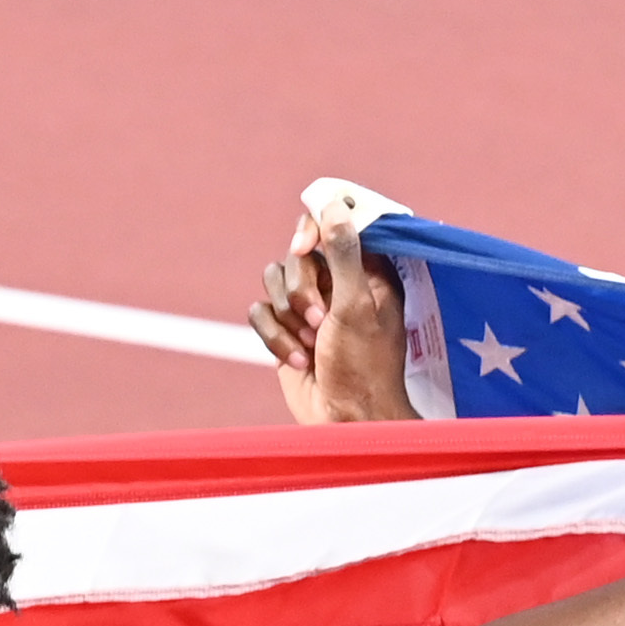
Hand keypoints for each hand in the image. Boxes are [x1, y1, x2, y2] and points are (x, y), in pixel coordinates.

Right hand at [250, 204, 421, 424]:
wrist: (344, 423)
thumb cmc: (362, 368)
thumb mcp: (355, 305)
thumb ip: (344, 252)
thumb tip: (332, 202)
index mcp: (365, 272)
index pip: (332, 226)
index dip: (313, 232)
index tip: (304, 250)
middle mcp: (337, 284)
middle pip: (295, 254)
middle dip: (300, 289)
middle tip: (320, 321)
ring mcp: (309, 307)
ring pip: (272, 281)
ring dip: (287, 317)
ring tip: (310, 344)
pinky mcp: (285, 330)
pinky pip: (259, 311)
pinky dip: (273, 337)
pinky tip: (296, 362)